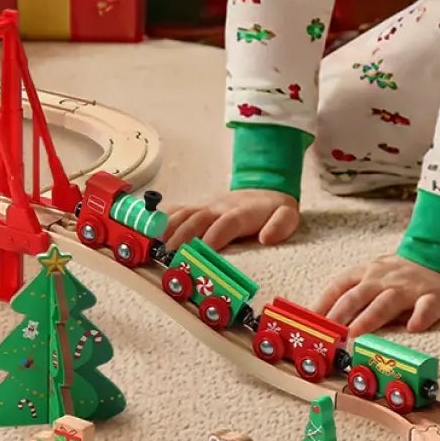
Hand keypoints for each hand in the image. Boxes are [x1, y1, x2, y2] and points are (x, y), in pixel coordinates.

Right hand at [154, 189, 302, 254]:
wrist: (265, 186)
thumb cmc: (274, 208)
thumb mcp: (288, 215)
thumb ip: (280, 226)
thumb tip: (267, 238)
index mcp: (242, 212)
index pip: (227, 223)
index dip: (215, 235)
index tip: (204, 249)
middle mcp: (220, 207)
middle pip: (199, 219)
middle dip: (183, 236)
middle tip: (171, 254)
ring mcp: (207, 206)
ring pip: (184, 213)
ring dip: (169, 228)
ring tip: (156, 246)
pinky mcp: (198, 207)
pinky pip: (178, 210)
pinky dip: (163, 218)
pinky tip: (151, 231)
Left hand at [311, 254, 439, 332]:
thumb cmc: (403, 273)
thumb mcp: (374, 275)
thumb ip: (354, 294)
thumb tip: (325, 319)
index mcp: (367, 273)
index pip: (339, 287)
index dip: (322, 304)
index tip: (308, 322)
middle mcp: (384, 280)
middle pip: (357, 296)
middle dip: (339, 315)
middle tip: (326, 334)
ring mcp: (409, 288)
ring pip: (387, 302)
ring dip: (369, 318)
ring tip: (355, 334)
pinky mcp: (435, 296)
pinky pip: (427, 306)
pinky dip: (421, 316)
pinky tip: (414, 327)